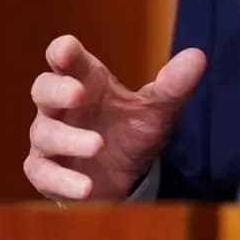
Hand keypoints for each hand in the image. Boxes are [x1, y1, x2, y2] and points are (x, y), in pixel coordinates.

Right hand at [24, 35, 206, 202]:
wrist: (127, 180)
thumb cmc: (132, 133)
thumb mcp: (157, 111)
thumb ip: (173, 86)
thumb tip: (198, 56)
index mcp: (86, 81)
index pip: (66, 58)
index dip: (63, 52)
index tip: (66, 51)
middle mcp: (62, 107)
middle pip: (43, 88)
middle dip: (57, 90)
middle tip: (78, 94)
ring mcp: (50, 138)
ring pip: (44, 132)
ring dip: (68, 138)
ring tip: (97, 146)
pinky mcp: (47, 170)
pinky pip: (42, 172)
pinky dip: (61, 180)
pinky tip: (85, 188)